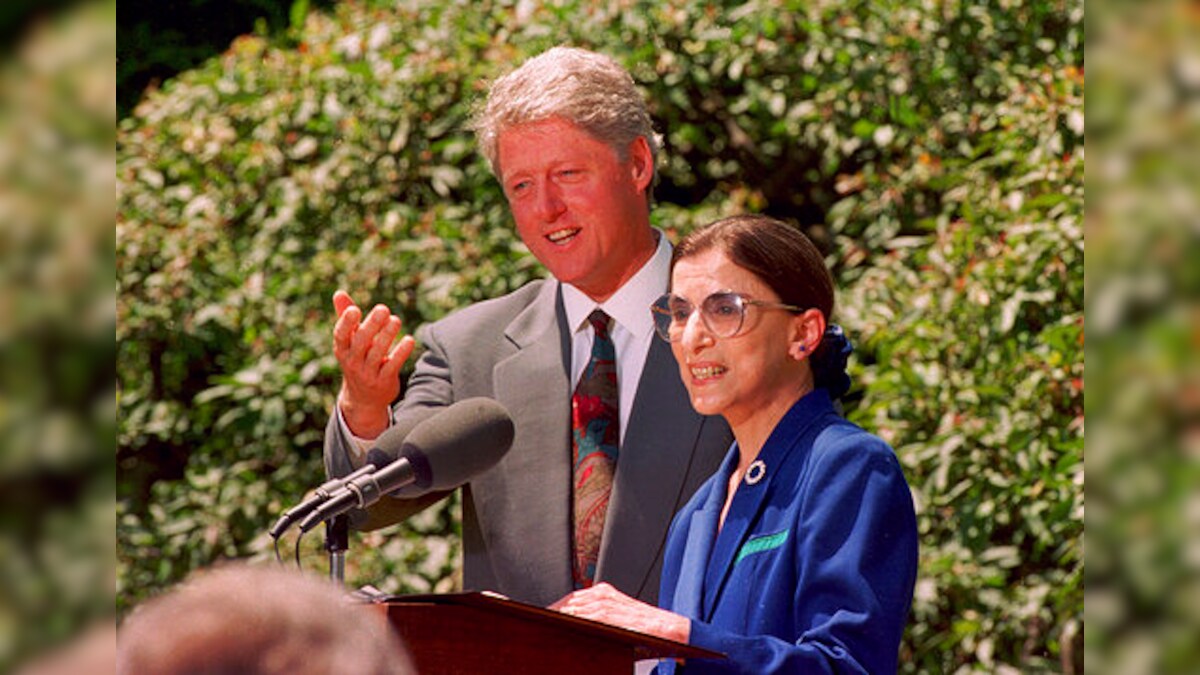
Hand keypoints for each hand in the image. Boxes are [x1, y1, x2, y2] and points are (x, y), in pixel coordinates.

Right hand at [332, 290, 415, 437]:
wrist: (363, 399)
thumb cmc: (357, 359)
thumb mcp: (350, 342)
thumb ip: (346, 317)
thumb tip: (338, 292)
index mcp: (342, 349)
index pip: (340, 335)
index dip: (346, 323)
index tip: (354, 309)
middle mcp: (352, 362)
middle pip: (361, 342)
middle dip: (372, 325)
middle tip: (383, 309)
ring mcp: (367, 373)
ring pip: (377, 354)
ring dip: (387, 335)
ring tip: (396, 320)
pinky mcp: (383, 381)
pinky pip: (392, 366)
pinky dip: (401, 353)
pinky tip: (410, 340)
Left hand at [549, 583, 689, 643]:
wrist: (669, 631)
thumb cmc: (646, 630)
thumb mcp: (619, 619)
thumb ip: (597, 619)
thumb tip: (573, 626)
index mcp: (603, 593)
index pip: (569, 599)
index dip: (553, 609)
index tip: (541, 617)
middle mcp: (602, 594)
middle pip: (566, 603)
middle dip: (551, 614)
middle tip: (537, 624)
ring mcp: (604, 603)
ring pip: (571, 610)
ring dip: (556, 619)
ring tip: (544, 628)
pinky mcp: (609, 615)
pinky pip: (583, 618)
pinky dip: (570, 622)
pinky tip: (561, 629)